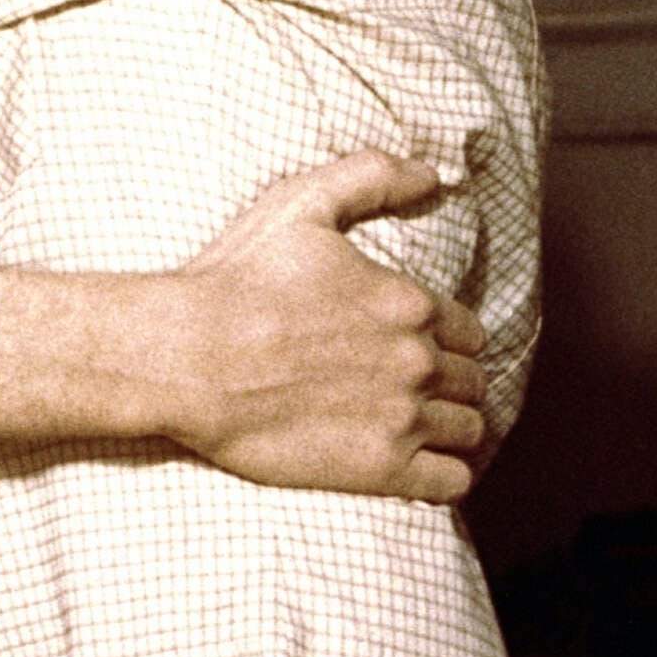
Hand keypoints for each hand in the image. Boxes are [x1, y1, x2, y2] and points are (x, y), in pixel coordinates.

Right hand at [161, 150, 489, 504]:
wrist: (184, 357)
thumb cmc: (235, 280)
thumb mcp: (301, 203)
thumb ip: (373, 178)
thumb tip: (432, 174)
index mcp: (409, 303)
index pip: (468, 331)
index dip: (449, 338)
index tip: (421, 345)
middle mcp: (417, 361)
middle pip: (472, 382)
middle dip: (453, 383)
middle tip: (419, 389)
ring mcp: (402, 418)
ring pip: (470, 431)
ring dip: (454, 429)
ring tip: (426, 430)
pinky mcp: (381, 469)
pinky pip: (451, 483)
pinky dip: (448, 476)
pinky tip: (425, 468)